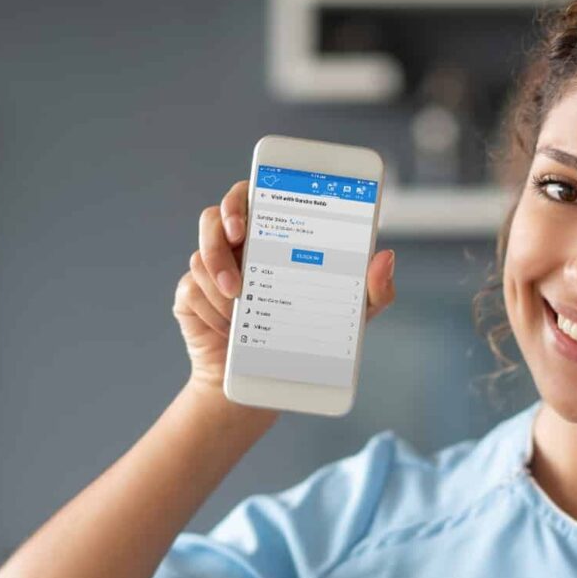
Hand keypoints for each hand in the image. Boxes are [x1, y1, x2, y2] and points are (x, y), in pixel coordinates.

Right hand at [173, 179, 397, 393]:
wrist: (271, 380)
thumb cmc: (312, 333)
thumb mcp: (351, 315)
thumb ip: (374, 288)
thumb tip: (385, 257)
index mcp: (273, 235)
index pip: (251, 197)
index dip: (242, 197)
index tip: (246, 216)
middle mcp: (239, 246)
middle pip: (215, 217)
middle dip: (220, 230)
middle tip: (238, 243)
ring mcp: (212, 270)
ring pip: (201, 255)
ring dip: (218, 276)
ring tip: (238, 303)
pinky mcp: (193, 296)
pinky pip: (191, 288)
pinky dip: (210, 306)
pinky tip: (228, 325)